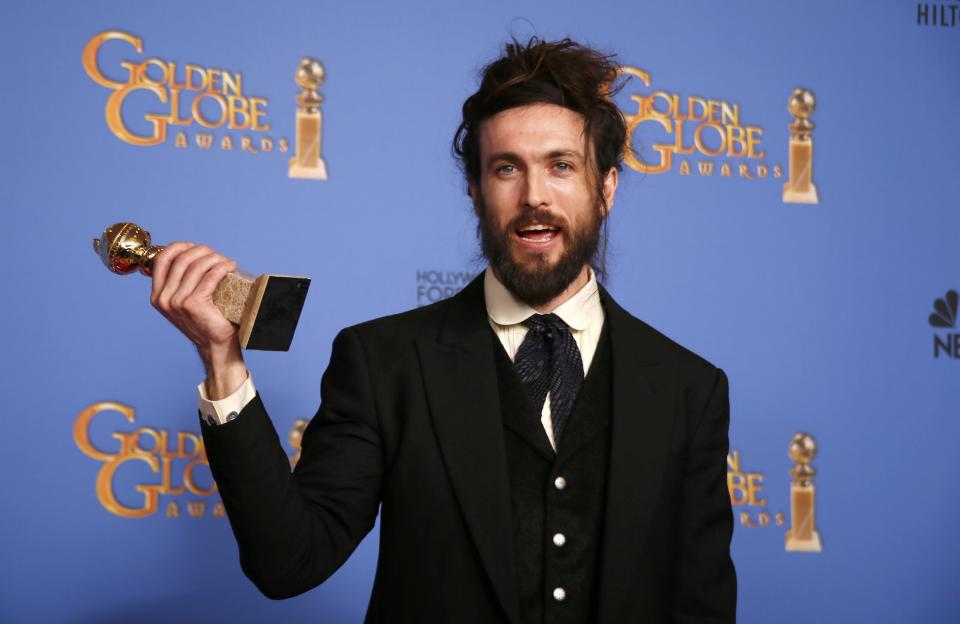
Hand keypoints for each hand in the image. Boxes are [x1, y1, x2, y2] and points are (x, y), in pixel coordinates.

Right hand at [150, 242, 247, 396]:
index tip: (193, 246)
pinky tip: (230, 266)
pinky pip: (210, 276)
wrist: (216, 345)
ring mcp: (178, 302)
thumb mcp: (184, 301)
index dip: (178, 247)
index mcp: (158, 296)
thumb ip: (180, 282)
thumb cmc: (205, 320)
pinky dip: (222, 267)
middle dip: (202, 251)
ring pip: (197, 265)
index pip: (161, 260)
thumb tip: (190, 253)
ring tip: (226, 262)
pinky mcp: (194, 304)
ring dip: (215, 258)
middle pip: (182, 259)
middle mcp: (164, 298)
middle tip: (217, 256)